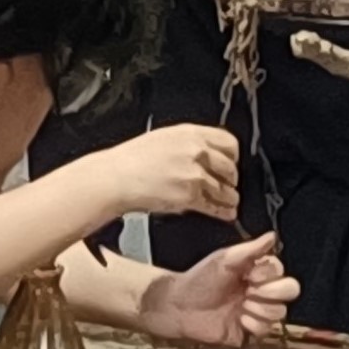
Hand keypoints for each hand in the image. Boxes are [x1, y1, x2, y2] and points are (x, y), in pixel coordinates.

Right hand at [80, 123, 242, 226]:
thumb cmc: (131, 159)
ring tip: (231, 202)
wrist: (115, 177)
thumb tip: (207, 154)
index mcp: (189, 133)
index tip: (232, 163)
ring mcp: (193, 174)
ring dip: (230, 198)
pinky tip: (225, 214)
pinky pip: (214, 206)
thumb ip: (189, 143)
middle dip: (232, 179)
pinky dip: (223, 212)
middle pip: (230, 167)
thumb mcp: (164, 138)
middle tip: (230, 184)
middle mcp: (195, 151)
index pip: (229, 142)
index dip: (233, 156)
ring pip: (225, 189)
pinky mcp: (189, 196)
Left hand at [129, 235, 297, 348]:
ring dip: (261, 309)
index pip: (281, 271)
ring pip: (280, 312)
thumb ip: (250, 250)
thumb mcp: (224, 260)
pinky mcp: (250, 332)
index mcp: (257, 272)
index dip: (269, 274)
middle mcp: (261, 291)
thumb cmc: (200, 279)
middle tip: (250, 291)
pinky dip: (255, 325)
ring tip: (241, 305)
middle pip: (290, 291)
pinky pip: (267, 330)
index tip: (250, 275)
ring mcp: (257, 312)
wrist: (180, 306)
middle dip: (273, 292)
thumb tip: (272, 236)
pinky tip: (240, 320)